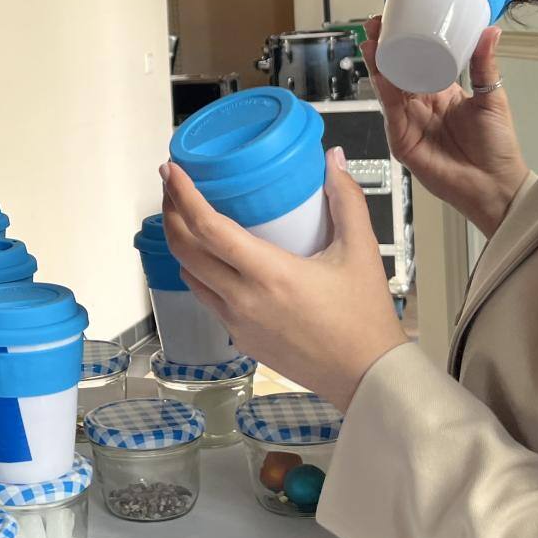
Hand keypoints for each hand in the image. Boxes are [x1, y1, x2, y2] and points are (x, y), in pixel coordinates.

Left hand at [161, 149, 406, 410]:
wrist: (365, 378)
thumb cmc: (365, 318)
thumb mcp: (361, 252)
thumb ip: (346, 200)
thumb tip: (332, 159)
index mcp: (271, 274)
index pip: (208, 228)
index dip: (184, 195)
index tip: (172, 170)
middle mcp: (243, 299)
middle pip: (184, 249)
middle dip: (171, 211)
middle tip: (173, 185)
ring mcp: (236, 321)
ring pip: (188, 274)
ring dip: (180, 242)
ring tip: (186, 216)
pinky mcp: (238, 338)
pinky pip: (205, 297)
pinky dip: (198, 270)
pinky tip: (210, 256)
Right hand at [362, 16, 528, 235]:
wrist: (495, 183)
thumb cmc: (496, 146)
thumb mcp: (491, 97)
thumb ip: (484, 65)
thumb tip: (491, 31)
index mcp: (439, 93)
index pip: (415, 62)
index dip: (404, 42)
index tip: (397, 19)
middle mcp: (419, 106)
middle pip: (395, 72)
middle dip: (383, 48)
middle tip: (376, 24)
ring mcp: (407, 123)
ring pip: (387, 89)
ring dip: (377, 65)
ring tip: (372, 41)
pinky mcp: (401, 140)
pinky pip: (390, 112)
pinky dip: (384, 92)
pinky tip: (380, 73)